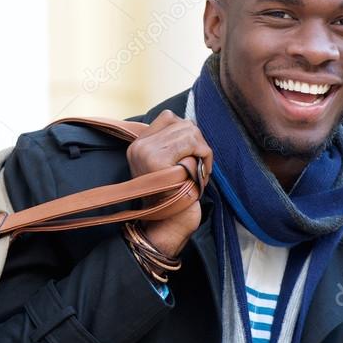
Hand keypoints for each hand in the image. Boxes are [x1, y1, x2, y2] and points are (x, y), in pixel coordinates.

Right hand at [125, 110, 212, 256]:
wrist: (168, 225)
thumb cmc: (175, 197)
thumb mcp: (170, 165)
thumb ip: (173, 144)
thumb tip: (191, 125)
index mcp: (138, 145)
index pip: (169, 117)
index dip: (188, 131)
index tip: (194, 152)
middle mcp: (139, 146)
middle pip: (182, 123)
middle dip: (199, 142)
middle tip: (202, 164)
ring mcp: (146, 152)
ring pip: (189, 133)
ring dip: (204, 151)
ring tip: (202, 170)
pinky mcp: (157, 161)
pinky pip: (192, 147)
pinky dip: (204, 159)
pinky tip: (201, 175)